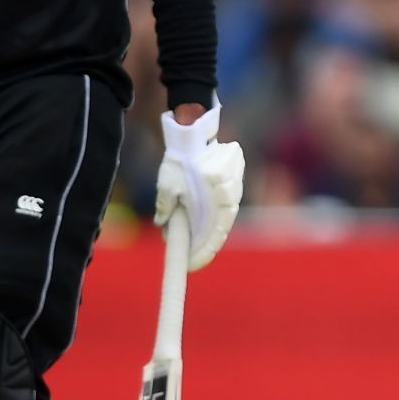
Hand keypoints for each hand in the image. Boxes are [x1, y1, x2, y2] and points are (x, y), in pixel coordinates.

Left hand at [154, 103, 245, 270]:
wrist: (196, 133)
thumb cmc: (180, 158)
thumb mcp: (166, 186)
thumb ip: (165, 209)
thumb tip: (164, 226)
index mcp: (214, 198)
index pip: (212, 236)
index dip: (201, 254)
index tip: (189, 266)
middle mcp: (229, 196)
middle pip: (219, 231)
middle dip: (204, 247)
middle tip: (189, 259)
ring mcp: (234, 190)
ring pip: (222, 220)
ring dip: (208, 233)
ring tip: (191, 242)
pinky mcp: (234, 185)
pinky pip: (225, 209)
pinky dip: (213, 219)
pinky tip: (200, 224)